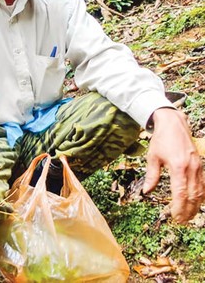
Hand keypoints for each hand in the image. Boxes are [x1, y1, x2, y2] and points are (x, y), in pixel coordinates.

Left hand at [144, 108, 204, 222]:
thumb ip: (152, 175)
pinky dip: (201, 195)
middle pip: (193, 196)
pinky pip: (203, 184)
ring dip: (195, 205)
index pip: (180, 193)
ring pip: (201, 191)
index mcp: (178, 167)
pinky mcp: (201, 165)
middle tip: (182, 221)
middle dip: (188, 210)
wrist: (174, 124)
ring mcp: (198, 167)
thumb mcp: (153, 157)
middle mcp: (191, 168)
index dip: (179, 207)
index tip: (175, 217)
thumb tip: (147, 191)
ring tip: (188, 216)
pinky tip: (197, 203)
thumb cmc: (161, 140)